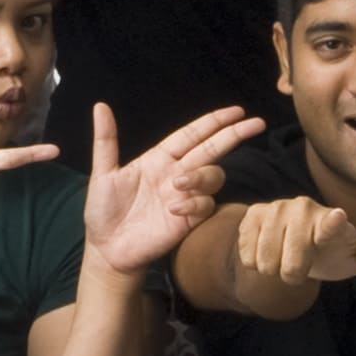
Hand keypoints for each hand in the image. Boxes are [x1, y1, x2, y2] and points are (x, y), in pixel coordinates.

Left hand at [85, 100, 266, 275]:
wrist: (106, 249)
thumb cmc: (103, 212)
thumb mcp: (103, 174)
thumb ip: (106, 141)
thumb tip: (100, 106)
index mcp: (159, 159)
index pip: (192, 134)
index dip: (214, 122)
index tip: (237, 111)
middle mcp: (177, 174)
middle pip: (213, 149)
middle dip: (234, 135)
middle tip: (256, 123)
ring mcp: (185, 197)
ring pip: (213, 176)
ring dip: (201, 176)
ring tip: (178, 184)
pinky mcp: (189, 220)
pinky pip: (205, 205)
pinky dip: (193, 202)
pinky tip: (173, 209)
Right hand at [231, 194, 355, 290]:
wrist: (296, 244)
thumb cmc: (336, 252)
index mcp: (333, 221)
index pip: (332, 226)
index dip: (332, 225)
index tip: (336, 219)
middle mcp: (303, 209)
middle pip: (292, 260)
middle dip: (295, 273)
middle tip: (302, 269)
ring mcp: (274, 210)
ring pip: (266, 258)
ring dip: (274, 269)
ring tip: (286, 261)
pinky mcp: (250, 215)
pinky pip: (246, 252)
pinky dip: (254, 261)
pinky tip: (267, 252)